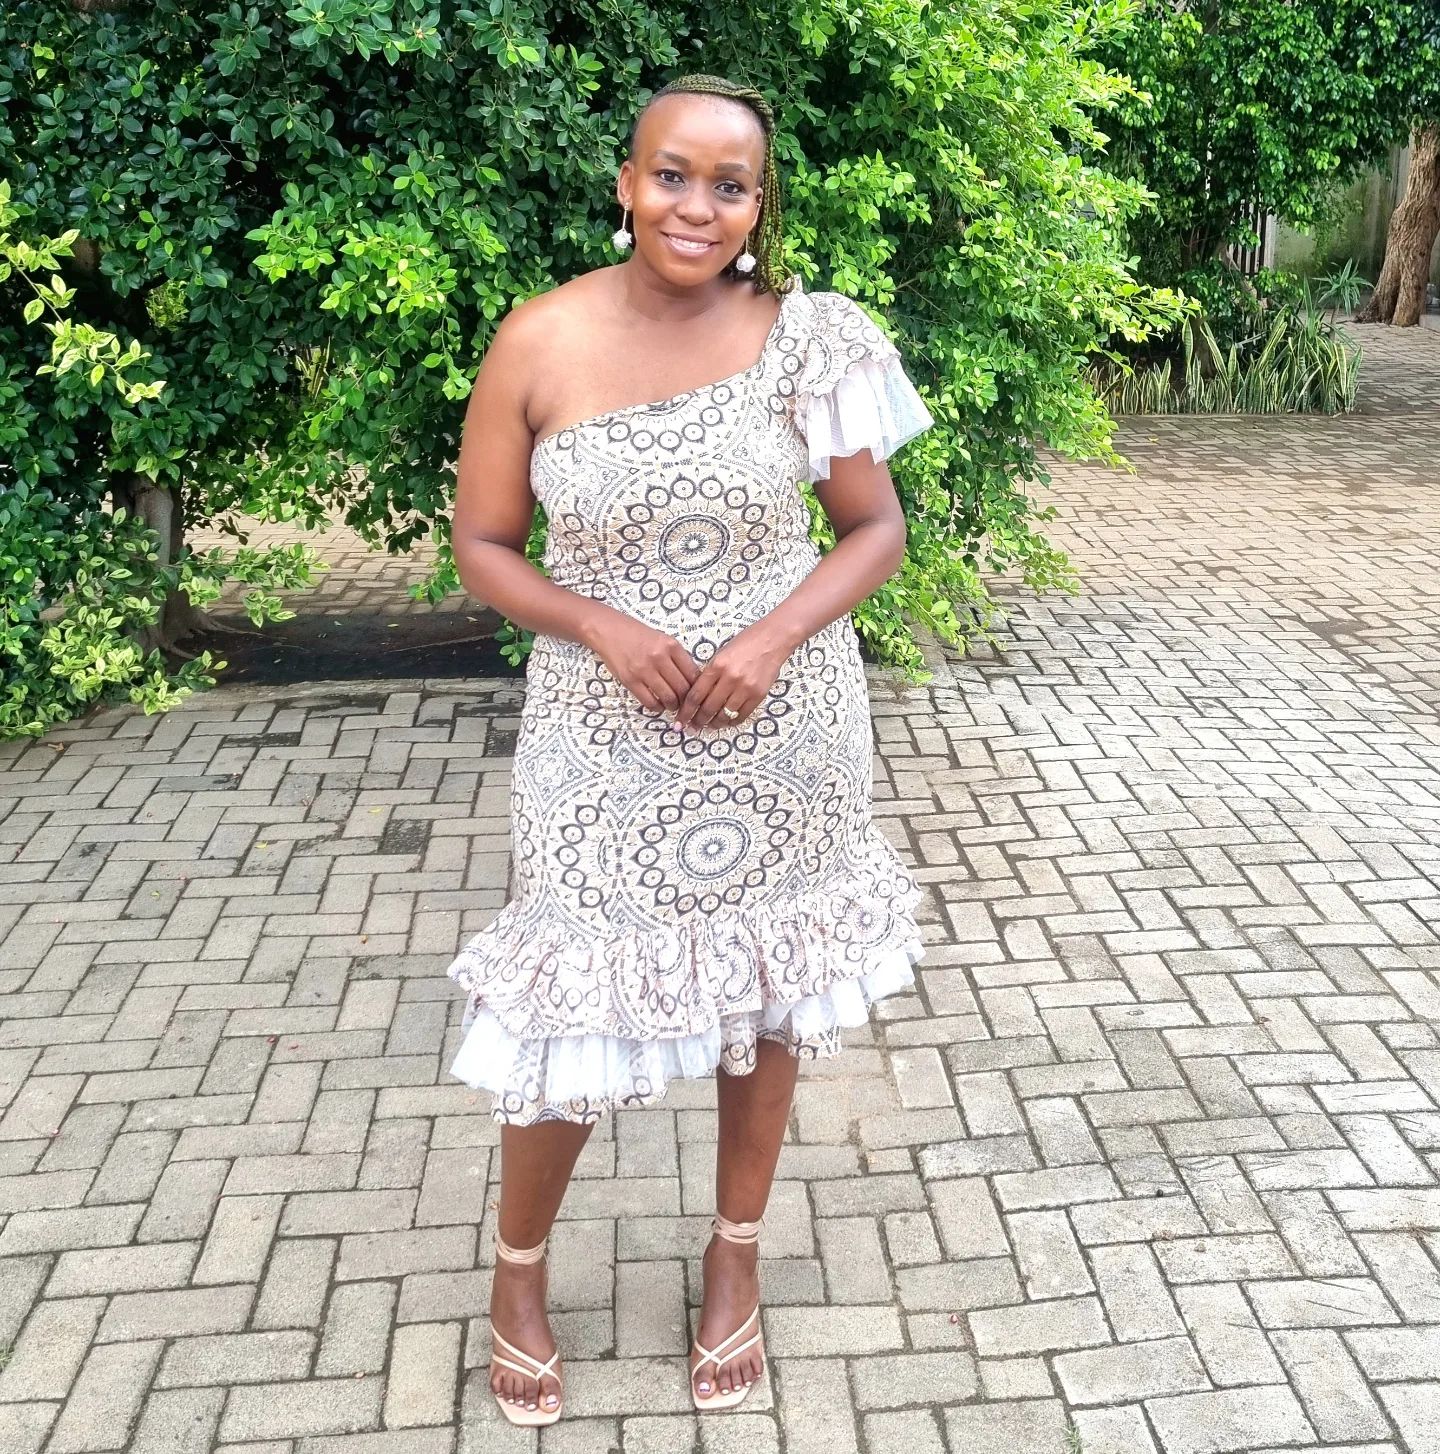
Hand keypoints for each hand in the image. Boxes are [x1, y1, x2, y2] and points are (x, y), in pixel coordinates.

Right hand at [588, 609, 700, 713]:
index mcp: (671, 645)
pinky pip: (649, 702)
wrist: (609, 630)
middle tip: (685, 703)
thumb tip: (691, 681)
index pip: (693, 673)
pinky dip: (657, 707)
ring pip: (668, 697)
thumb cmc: (636, 635)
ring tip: (671, 704)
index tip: (696, 693)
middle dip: (686, 700)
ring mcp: (644, 670)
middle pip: (682, 688)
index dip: (697, 688)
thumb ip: (677, 657)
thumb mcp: (663, 639)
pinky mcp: (630, 680)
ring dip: (672, 705)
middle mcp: (659, 657)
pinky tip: (658, 704)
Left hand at [674, 623, 791, 730]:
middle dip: (698, 721)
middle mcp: (730, 678)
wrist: (772, 639)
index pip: (695, 695)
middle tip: (693, 726)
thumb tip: (697, 696)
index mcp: (716, 666)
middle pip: (708, 708)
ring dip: (714, 724)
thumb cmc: (746, 643)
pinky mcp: (758, 695)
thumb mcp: (721, 654)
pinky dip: (732, 721)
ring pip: (724, 715)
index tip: (681, 719)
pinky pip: (741, 715)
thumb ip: (710, 674)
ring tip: (709, 725)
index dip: (686, 711)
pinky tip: (726, 721)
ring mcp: (745, 688)